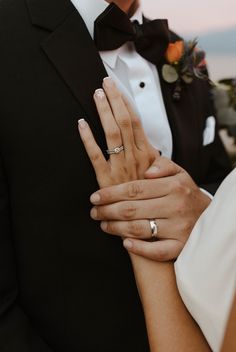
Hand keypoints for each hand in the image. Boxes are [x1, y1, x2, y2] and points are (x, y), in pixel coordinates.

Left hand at [78, 77, 158, 187]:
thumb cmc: (154, 198)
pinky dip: (88, 139)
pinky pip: (96, 155)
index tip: (117, 87)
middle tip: (105, 83)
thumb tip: (152, 148)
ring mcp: (120, 167)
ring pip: (111, 133)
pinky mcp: (106, 179)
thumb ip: (157, 159)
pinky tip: (81, 125)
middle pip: (124, 122)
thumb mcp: (164, 176)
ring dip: (103, 112)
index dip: (126, 103)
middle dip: (114, 100)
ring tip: (96, 95)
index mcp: (148, 154)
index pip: (136, 122)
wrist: (148, 222)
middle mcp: (134, 157)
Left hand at [90, 157, 210, 260]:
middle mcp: (175, 207)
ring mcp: (178, 229)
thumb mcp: (179, 173)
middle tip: (94, 212)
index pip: (134, 189)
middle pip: (131, 209)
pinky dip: (139, 248)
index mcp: (173, 186)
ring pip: (138, 229)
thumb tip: (146, 171)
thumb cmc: (187, 194)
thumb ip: (163, 165)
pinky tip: (125, 244)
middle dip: (107, 211)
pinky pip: (156, 251)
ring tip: (103, 224)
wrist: (213, 217)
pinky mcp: (181, 247)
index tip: (95, 197)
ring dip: (116, 228)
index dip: (111, 193)